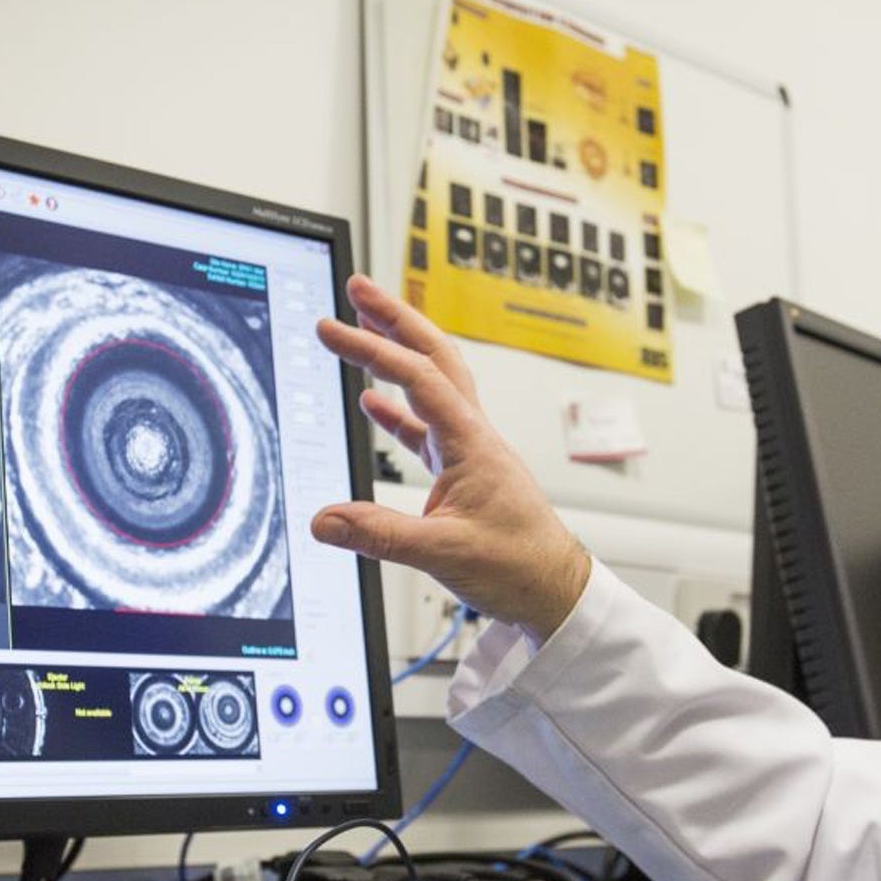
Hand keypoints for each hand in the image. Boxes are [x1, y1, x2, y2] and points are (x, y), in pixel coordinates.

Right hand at [313, 274, 589, 639]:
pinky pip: (426, 427)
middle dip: (395, 320)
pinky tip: (373, 405)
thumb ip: (381, 535)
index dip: (373, 348)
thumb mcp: (444, 553)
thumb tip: (325, 520)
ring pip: (432, 386)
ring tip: (362, 330)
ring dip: (397, 355)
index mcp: (472, 444)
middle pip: (434, 358)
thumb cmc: (519, 568)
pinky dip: (397, 410)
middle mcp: (474, 437)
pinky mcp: (464, 473)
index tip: (332, 327)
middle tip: (359, 290)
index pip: (419, 378)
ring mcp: (470, 452)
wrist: (555, 590)